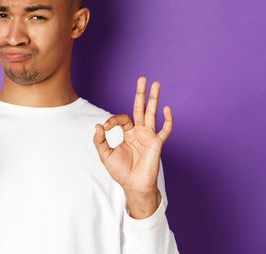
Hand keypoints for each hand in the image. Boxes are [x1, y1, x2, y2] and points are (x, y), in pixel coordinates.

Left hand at [93, 76, 172, 195]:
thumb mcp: (105, 155)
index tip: (105, 128)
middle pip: (141, 108)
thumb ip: (99, 140)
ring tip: (156, 84)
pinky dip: (167, 120)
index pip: (122, 118)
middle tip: (142, 79)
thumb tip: (98, 125)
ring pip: (152, 113)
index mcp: (128, 133)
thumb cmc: (120, 172)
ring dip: (154, 99)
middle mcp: (140, 132)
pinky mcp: (157, 144)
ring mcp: (149, 136)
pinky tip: (166, 109)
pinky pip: (164, 130)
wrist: (133, 185)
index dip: (112, 120)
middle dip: (141, 94)